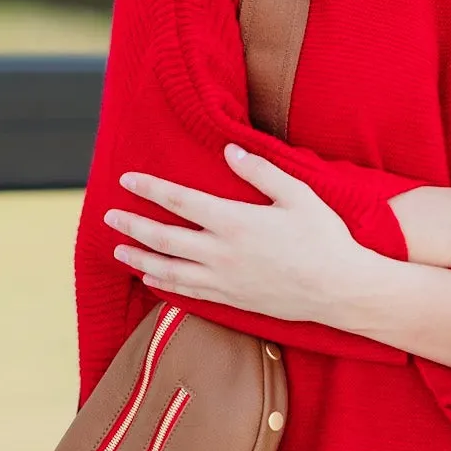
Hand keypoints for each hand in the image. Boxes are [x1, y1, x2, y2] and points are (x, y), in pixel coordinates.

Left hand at [104, 145, 367, 320]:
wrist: (340, 290)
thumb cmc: (324, 238)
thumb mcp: (298, 195)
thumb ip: (261, 171)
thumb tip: (229, 150)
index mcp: (235, 221)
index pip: (180, 200)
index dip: (150, 189)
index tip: (127, 180)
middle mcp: (222, 253)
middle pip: (164, 237)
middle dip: (133, 225)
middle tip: (109, 216)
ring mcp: (224, 280)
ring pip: (169, 269)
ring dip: (140, 258)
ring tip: (118, 251)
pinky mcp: (232, 300)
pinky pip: (188, 293)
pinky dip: (165, 284)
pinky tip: (151, 279)